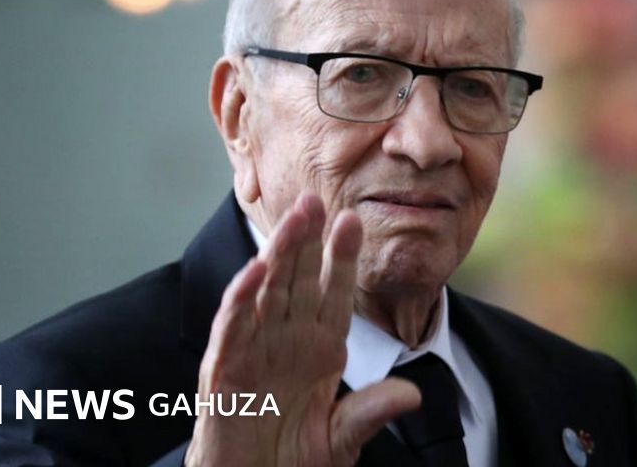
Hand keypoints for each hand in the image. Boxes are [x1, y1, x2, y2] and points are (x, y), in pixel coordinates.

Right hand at [186, 193, 420, 466]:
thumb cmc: (290, 462)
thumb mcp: (341, 439)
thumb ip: (370, 413)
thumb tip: (412, 393)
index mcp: (316, 350)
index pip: (330, 294)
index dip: (340, 258)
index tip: (353, 221)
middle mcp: (284, 343)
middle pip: (296, 281)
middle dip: (307, 239)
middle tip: (316, 197)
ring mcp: (253, 354)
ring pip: (265, 293)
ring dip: (278, 255)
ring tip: (293, 219)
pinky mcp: (224, 374)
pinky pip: (232, 331)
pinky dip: (240, 301)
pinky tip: (254, 270)